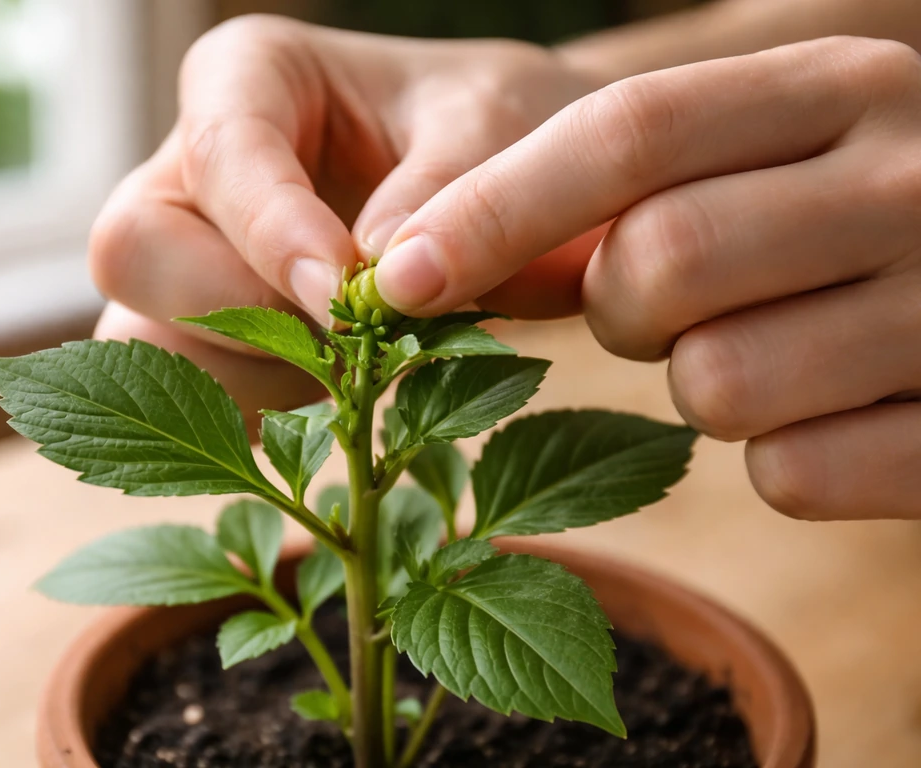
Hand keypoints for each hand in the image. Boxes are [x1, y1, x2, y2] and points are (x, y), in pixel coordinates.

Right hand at [88, 14, 596, 417]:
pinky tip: (344, 392)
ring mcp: (193, 251)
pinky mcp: (214, 325)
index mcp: (247, 77)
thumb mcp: (490, 124)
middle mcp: (196, 166)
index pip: (220, 156)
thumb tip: (382, 280)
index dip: (272, 235)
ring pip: (154, 341)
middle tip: (352, 342)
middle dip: (243, 318)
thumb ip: (446, 190)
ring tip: (366, 364)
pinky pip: (202, 392)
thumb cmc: (490, 120)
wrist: (500, 164)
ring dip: (263, 377)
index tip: (346, 297)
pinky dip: (270, 413)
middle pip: (134, 253)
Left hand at [375, 36, 920, 519]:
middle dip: (618, 309)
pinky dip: (782, 462)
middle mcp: (910, 178)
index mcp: (836, 90)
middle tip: (658, 309)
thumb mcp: (765, 155)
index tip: (399, 276)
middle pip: (660, 259)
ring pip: (718, 382)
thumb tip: (417, 257)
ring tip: (762, 351)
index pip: (628, 131)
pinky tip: (830, 415)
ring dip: (702, 386)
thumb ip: (631, 179)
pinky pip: (796, 474)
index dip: (495, 209)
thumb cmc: (845, 220)